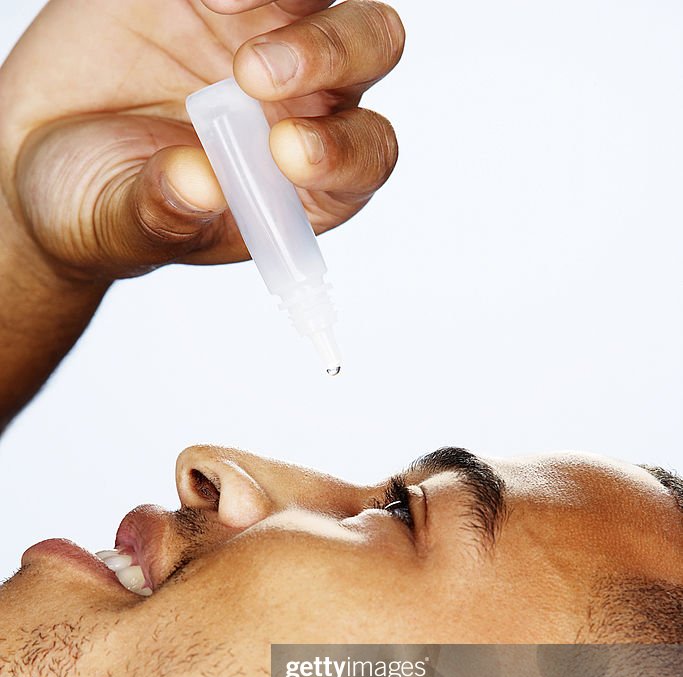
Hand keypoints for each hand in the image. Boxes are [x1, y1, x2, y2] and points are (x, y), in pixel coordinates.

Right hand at [0, 0, 403, 281]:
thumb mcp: (121, 226)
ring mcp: (264, 30)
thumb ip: (164, 217)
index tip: (288, 152)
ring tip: (220, 6)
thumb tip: (202, 187)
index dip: (342, 151)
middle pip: (368, 51)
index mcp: (302, 180)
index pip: (362, 156)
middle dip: (331, 53)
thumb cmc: (96, 205)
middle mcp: (301, 99)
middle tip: (255, 71)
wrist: (34, 151)